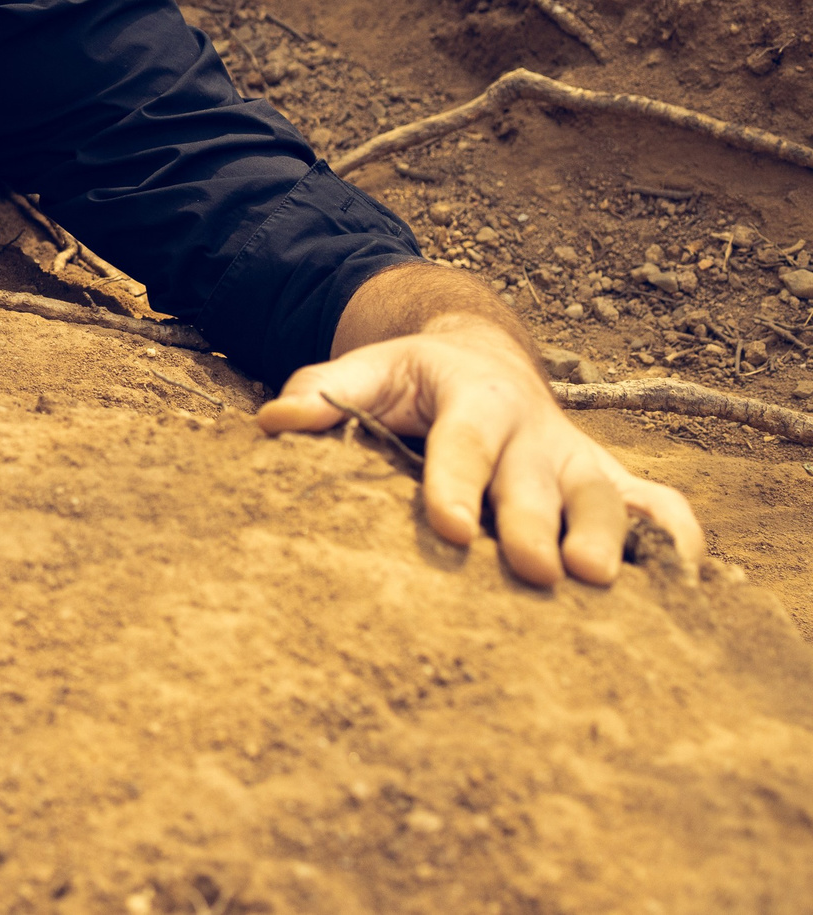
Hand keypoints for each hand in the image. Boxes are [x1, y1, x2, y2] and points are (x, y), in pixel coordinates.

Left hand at [257, 318, 704, 585]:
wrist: (481, 363)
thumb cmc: (412, 384)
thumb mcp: (368, 373)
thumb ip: (322, 394)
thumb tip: (272, 423)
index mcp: (471, 396)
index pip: (462, 441)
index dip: (456, 483)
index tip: (450, 528)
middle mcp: (535, 429)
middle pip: (538, 480)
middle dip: (536, 524)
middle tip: (535, 571)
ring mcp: (580, 459)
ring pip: (609, 498)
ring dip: (611, 539)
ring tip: (600, 584)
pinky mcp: (613, 485)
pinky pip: (662, 509)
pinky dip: (679, 542)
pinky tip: (682, 591)